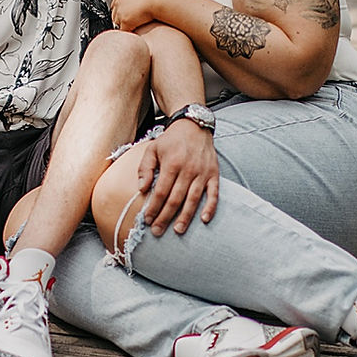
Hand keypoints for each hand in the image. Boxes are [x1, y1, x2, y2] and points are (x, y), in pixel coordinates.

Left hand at [111, 0, 166, 31]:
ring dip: (124, 26)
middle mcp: (120, 2)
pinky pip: (124, 31)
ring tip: (134, 28)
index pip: (117, 3)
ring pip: (118, 23)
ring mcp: (121, 12)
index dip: (123, 8)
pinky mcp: (126, 22)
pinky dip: (128, 33)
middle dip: (122, 18)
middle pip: (115, 14)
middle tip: (132, 22)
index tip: (130, 12)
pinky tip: (134, 33)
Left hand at [137, 118, 218, 236]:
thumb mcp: (152, 149)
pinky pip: (214, 193)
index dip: (154, 207)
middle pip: (175, 199)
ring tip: (178, 231)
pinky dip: (210, 207)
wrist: (194, 126)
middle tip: (157, 231)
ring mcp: (202, 173)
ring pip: (193, 199)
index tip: (147, 220)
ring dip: (185, 217)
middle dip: (165, 217)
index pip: (161, 191)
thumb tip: (141, 189)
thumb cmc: (171, 140)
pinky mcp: (214, 174)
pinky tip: (204, 219)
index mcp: (171, 164)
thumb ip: (145, 168)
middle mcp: (188, 170)